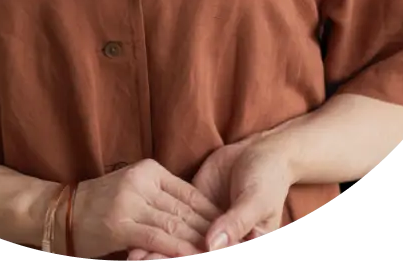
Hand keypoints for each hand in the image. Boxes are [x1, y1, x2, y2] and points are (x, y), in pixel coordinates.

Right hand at [71, 158, 222, 258]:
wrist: (62, 211)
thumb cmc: (101, 205)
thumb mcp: (134, 191)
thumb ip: (161, 198)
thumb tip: (195, 218)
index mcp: (149, 170)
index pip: (189, 192)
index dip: (211, 213)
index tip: (231, 229)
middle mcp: (142, 181)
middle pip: (185, 209)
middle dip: (211, 230)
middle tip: (232, 245)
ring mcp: (131, 201)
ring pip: (175, 224)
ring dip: (199, 242)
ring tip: (217, 252)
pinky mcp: (121, 224)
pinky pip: (157, 238)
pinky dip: (177, 250)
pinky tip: (193, 257)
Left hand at [126, 139, 293, 260]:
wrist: (262, 152)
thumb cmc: (268, 179)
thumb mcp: (256, 201)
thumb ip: (235, 223)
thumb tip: (211, 247)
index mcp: (239, 245)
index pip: (210, 258)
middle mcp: (220, 242)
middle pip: (192, 254)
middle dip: (168, 258)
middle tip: (141, 260)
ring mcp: (205, 225)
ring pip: (180, 241)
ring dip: (159, 247)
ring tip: (134, 254)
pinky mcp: (193, 206)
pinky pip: (175, 219)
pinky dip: (159, 225)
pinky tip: (140, 231)